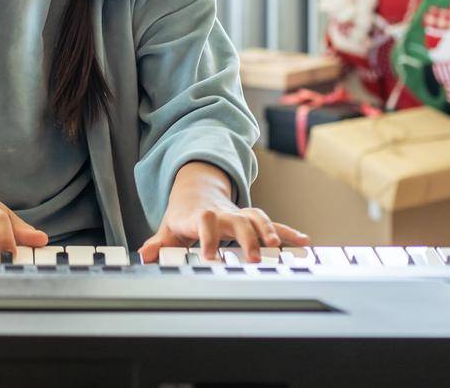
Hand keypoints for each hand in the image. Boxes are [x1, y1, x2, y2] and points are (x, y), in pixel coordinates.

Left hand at [137, 161, 308, 263]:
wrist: (198, 191)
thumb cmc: (184, 215)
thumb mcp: (168, 228)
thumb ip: (158, 243)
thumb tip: (144, 255)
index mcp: (201, 215)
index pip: (204, 221)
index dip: (207, 238)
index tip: (209, 258)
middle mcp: (224, 213)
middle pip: (237, 220)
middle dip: (246, 237)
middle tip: (253, 257)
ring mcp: (240, 214)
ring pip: (257, 218)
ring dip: (269, 232)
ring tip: (278, 247)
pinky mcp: (253, 220)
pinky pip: (273, 224)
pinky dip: (289, 232)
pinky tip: (305, 242)